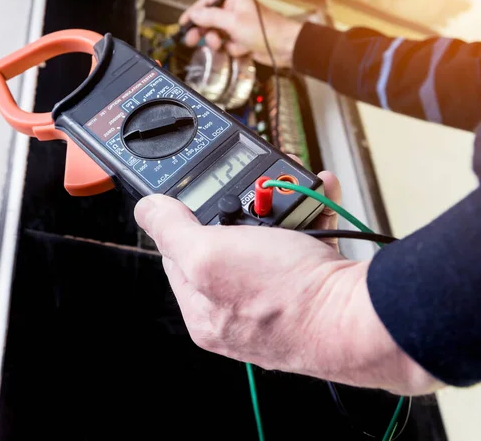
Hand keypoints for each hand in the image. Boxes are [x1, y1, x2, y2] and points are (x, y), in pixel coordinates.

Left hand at [135, 172, 438, 394]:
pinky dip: (308, 215)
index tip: (202, 197)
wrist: (364, 320)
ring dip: (279, 207)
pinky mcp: (308, 289)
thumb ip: (172, 232)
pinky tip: (317, 196)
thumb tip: (147, 210)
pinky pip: (300, 242)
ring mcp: (274, 301)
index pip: (177, 256)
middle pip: (224, 243)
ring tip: (291, 190)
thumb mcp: (210, 256)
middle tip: (254, 195)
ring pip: (265, 238)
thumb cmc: (286, 296)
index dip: (186, 221)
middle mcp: (236, 311)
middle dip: (241, 209)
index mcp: (203, 312)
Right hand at [180, 0, 302, 66]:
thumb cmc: (264, 30)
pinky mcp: (242, 39)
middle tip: (191, 40)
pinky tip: (241, 49)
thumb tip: (193, 14)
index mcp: (233, 0)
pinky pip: (228, 45)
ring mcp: (238, 26)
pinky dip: (232, 49)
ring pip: (218, 35)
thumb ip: (210, 18)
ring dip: (219, 42)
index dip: (193, 14)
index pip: (207, 4)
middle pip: (210, 21)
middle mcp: (235, 11)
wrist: (285, 47)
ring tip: (221, 45)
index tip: (183, 24)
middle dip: (203, 31)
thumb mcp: (232, 23)